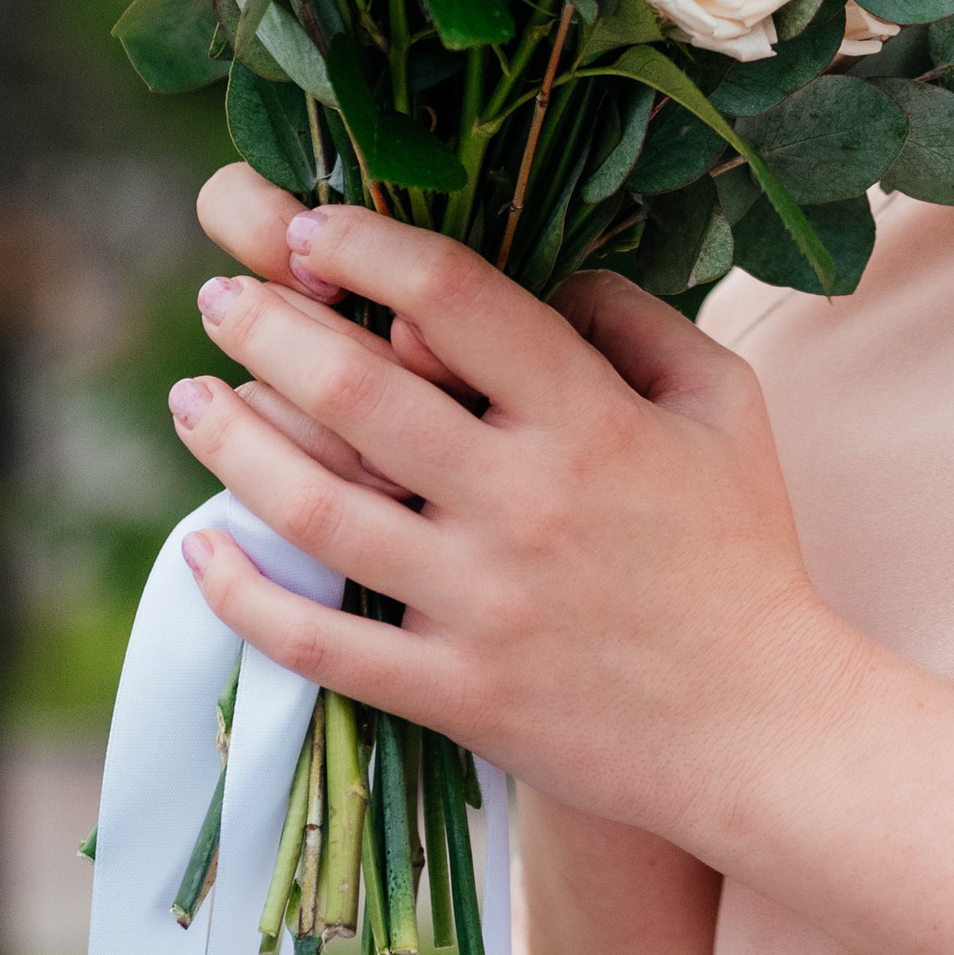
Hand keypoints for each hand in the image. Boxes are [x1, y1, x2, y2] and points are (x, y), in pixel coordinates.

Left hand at [168, 200, 864, 846]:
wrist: (763, 728)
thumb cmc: (744, 550)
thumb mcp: (724, 405)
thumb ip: (637, 320)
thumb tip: (548, 273)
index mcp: (592, 418)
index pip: (458, 299)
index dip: (368, 249)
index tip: (308, 227)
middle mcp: (525, 501)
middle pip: (361, 393)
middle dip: (269, 327)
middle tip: (218, 294)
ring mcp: (482, 603)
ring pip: (320, 510)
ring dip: (235, 445)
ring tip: (190, 398)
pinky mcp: (455, 694)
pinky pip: (323, 641)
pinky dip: (246, 595)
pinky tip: (200, 547)